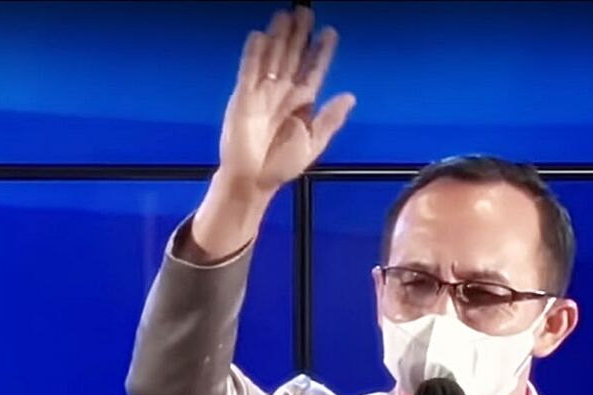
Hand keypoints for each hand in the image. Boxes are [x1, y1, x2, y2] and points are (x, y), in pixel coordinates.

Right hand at [218, 7, 355, 193]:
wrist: (254, 181)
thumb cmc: (281, 166)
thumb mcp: (314, 143)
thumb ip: (330, 119)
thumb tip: (349, 97)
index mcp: (301, 104)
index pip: (312, 70)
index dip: (321, 52)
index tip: (330, 33)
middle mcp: (281, 93)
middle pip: (291, 57)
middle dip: (299, 35)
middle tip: (305, 12)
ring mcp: (262, 93)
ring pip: (271, 58)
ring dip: (278, 37)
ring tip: (285, 16)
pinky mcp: (243, 98)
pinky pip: (249, 71)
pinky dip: (253, 54)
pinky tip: (260, 36)